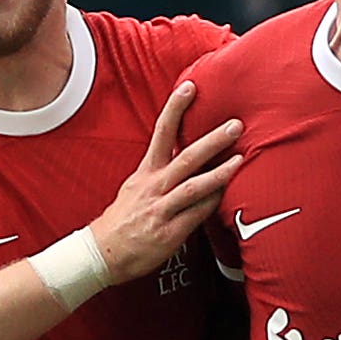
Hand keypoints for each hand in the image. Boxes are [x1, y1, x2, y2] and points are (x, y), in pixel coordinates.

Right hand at [83, 81, 243, 286]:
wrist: (101, 253)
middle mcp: (154, 187)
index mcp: (146, 172)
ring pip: (193, 186)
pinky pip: (195, 216)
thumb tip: (186, 155)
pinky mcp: (168, 233)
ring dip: (218, 172)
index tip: (190, 86)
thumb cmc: (123, 220)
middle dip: (212, 140)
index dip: (175, 108)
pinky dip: (212, 204)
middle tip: (235, 125)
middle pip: (185, 157)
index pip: (161, 132)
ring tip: (239, 160)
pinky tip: (228, 194)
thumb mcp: (136, 187)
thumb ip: (161, 171)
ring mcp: (161, 210)